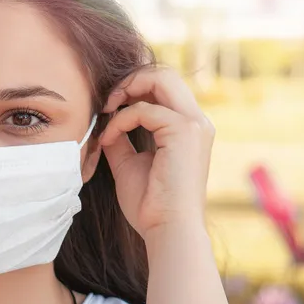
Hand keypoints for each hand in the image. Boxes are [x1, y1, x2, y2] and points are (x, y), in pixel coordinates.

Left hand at [98, 68, 214, 239]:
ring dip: (127, 89)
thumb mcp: (128, 162)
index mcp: (187, 128)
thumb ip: (121, 137)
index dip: (133, 88)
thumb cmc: (150, 204)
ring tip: (106, 110)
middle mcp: (197, 121)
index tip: (108, 108)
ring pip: (161, 78)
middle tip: (107, 101)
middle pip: (165, 74)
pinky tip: (108, 139)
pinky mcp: (185, 131)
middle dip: (130, 80)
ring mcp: (194, 124)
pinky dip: (120, 120)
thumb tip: (105, 119)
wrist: (167, 230)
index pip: (163, 88)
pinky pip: (143, 109)